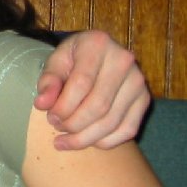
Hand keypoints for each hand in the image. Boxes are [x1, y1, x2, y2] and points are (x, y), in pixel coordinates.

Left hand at [35, 30, 148, 150]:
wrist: (97, 55)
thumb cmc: (72, 59)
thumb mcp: (55, 62)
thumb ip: (48, 81)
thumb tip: (42, 104)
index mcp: (97, 44)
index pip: (81, 84)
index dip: (63, 106)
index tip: (50, 116)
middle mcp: (123, 60)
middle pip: (98, 106)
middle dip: (73, 124)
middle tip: (56, 126)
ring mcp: (138, 81)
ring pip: (112, 122)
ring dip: (85, 137)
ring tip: (65, 139)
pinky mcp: (144, 99)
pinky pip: (127, 130)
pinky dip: (104, 142)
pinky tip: (86, 141)